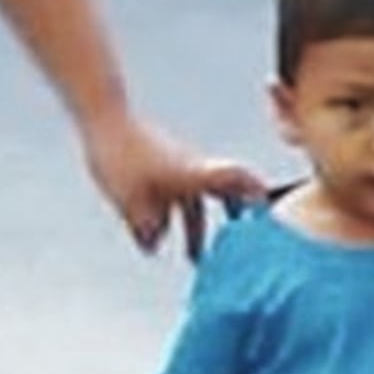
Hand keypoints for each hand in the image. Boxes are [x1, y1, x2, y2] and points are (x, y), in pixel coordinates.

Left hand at [81, 111, 265, 256]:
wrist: (102, 119)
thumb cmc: (120, 155)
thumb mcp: (131, 201)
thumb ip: (145, 227)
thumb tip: (153, 245)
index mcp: (192, 174)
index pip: (238, 181)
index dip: (258, 194)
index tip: (271, 212)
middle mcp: (189, 169)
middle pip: (222, 194)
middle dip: (230, 220)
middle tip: (233, 246)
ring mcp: (173, 166)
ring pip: (193, 201)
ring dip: (196, 227)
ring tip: (191, 254)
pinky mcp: (156, 166)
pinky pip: (172, 196)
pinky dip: (173, 216)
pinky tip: (155, 234)